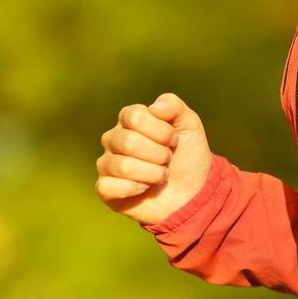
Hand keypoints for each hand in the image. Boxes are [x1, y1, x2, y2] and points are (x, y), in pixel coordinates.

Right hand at [94, 92, 214, 226]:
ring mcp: (107, 163)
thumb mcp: (189, 125)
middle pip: (128, 142)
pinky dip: (134, 189)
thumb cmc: (188, 156)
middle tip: (168, 159)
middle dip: (159, 154)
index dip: (160, 131)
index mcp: (129, 119)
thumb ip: (173, 106)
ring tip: (161, 175)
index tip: (174, 140)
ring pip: (122, 166)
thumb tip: (154, 107)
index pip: (135, 117)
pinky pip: (107, 186)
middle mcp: (113, 139)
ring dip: (152, 173)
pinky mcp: (105, 188)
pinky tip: (145, 189)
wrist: (193, 192)